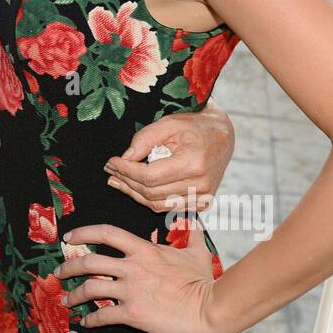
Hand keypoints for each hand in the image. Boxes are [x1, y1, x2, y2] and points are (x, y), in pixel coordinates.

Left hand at [56, 222, 227, 332]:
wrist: (211, 309)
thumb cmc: (205, 281)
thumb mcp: (196, 251)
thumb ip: (190, 232)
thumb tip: (193, 217)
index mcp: (144, 249)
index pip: (106, 233)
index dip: (83, 232)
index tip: (69, 237)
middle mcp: (132, 268)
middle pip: (89, 262)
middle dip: (68, 267)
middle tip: (59, 272)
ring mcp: (131, 291)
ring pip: (90, 289)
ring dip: (73, 295)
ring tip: (66, 299)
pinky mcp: (133, 314)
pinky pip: (103, 316)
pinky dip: (91, 319)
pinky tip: (87, 322)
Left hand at [105, 102, 234, 211]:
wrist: (222, 136)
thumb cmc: (194, 127)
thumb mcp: (168, 124)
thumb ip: (145, 139)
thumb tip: (124, 158)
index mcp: (194, 163)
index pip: (150, 176)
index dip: (127, 171)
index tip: (112, 162)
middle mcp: (201, 185)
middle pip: (152, 193)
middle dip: (127, 182)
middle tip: (111, 171)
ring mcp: (203, 197)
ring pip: (158, 205)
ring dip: (134, 194)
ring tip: (117, 181)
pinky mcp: (202, 203)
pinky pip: (168, 208)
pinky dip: (150, 200)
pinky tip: (136, 188)